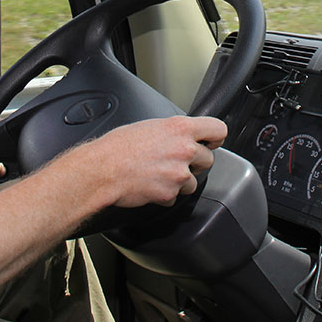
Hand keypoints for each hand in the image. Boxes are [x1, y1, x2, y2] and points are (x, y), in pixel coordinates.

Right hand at [83, 116, 227, 208]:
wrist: (102, 170)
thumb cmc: (118, 146)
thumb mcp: (150, 126)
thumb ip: (173, 131)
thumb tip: (183, 136)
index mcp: (180, 128)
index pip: (218, 129)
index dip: (214, 137)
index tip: (210, 142)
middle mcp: (184, 149)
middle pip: (208, 159)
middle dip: (195, 162)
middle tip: (175, 161)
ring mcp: (179, 173)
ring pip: (193, 181)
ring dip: (180, 180)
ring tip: (159, 173)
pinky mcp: (171, 193)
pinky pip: (176, 196)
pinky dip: (166, 193)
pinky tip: (152, 184)